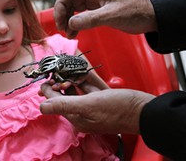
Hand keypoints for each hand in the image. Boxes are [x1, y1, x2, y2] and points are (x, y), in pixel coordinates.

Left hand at [40, 81, 154, 133]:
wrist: (143, 110)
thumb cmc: (118, 109)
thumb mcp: (88, 105)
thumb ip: (64, 104)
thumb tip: (42, 106)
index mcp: (76, 117)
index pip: (56, 102)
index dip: (49, 89)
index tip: (47, 76)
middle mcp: (82, 113)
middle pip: (66, 95)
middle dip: (62, 82)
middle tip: (59, 70)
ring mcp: (92, 106)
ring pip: (77, 90)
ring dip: (74, 79)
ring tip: (70, 68)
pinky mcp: (101, 100)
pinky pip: (89, 89)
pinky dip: (86, 81)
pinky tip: (85, 72)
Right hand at [54, 0, 156, 37]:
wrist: (150, 17)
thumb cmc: (135, 12)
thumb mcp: (111, 16)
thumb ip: (90, 19)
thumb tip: (70, 24)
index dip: (60, 6)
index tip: (60, 21)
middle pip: (68, 1)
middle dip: (63, 15)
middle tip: (63, 30)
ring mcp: (94, 2)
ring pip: (73, 9)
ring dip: (68, 21)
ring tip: (69, 34)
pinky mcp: (97, 10)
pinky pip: (81, 16)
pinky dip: (76, 24)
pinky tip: (75, 33)